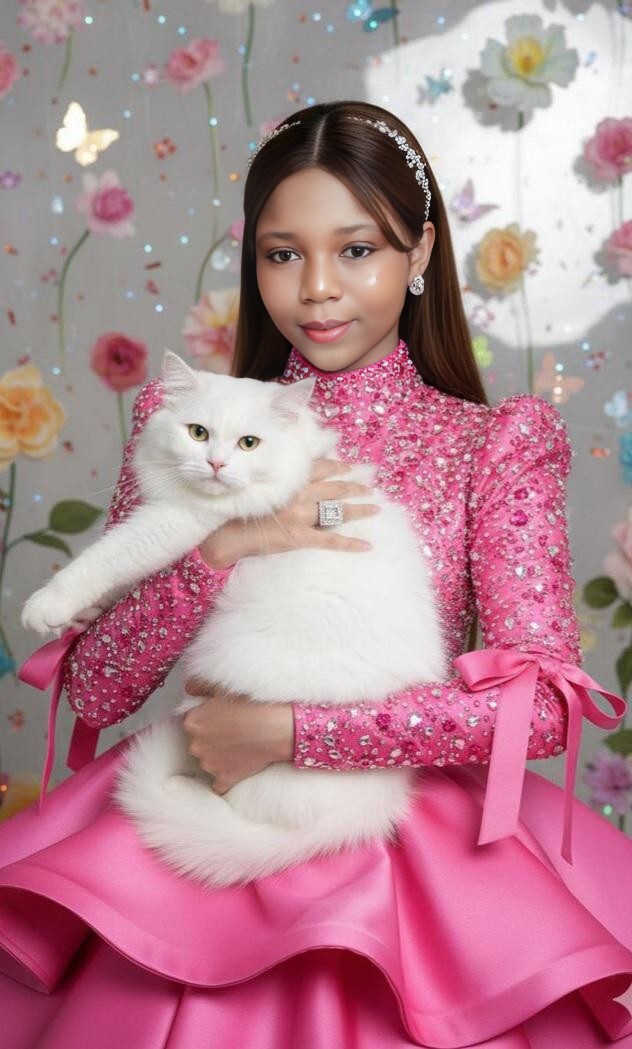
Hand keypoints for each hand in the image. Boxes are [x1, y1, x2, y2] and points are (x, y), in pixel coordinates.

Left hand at [181, 680, 294, 794]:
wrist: (275, 727)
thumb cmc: (252, 705)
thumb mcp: (222, 687)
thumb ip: (199, 685)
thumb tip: (189, 688)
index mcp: (192, 721)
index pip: (191, 722)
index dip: (207, 720)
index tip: (220, 719)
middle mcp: (195, 744)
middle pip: (197, 742)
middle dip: (211, 738)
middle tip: (231, 731)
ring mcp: (208, 764)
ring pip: (207, 761)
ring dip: (218, 757)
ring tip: (238, 746)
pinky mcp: (224, 778)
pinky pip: (218, 784)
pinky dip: (225, 778)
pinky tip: (235, 768)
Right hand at [198, 458, 378, 568]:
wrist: (224, 532)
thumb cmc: (236, 506)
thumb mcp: (256, 484)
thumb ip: (276, 477)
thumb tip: (291, 472)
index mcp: (288, 479)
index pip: (319, 468)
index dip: (337, 467)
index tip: (349, 467)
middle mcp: (298, 494)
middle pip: (334, 488)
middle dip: (354, 487)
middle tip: (370, 487)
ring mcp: (300, 517)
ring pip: (338, 511)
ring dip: (359, 509)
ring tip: (375, 508)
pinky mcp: (300, 538)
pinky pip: (330, 541)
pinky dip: (350, 544)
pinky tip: (367, 546)